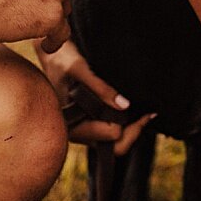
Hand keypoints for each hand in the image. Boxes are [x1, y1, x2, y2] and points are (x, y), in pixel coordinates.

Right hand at [36, 41, 154, 154]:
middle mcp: (78, 132)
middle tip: (148, 114)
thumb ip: (100, 88)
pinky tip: (133, 107)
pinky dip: (124, 122)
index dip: (127, 122)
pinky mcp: (89, 122)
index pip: (111, 134)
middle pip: (115, 146)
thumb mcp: (79, 69)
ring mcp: (84, 129)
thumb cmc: (61, 60)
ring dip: (129, 127)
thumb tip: (125, 106)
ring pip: (114, 140)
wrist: (51, 54)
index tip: (143, 109)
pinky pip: (111, 131)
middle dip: (133, 131)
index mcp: (72, 126)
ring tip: (144, 111)